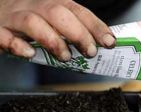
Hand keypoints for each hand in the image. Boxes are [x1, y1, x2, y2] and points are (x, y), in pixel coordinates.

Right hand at [0, 0, 115, 60]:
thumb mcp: (50, 20)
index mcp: (50, 2)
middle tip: (90, 52)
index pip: (77, 10)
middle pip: (57, 12)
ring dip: (53, 40)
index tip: (109, 41)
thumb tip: (96, 45)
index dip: (95, 25)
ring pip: (33, 21)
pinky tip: (30, 54)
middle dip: (78, 33)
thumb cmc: (26, 21)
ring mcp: (13, 16)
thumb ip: (69, 30)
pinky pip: (4, 35)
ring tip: (65, 57)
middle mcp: (32, 5)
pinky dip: (17, 45)